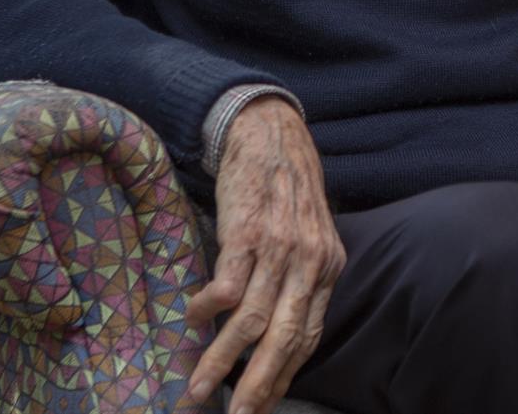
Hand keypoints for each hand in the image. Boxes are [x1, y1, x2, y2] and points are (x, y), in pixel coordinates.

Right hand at [184, 98, 345, 413]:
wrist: (270, 131)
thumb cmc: (285, 186)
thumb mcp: (310, 233)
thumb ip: (302, 276)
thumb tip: (281, 324)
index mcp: (327, 266)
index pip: (309, 335)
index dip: (286, 374)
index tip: (264, 406)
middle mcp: (308, 261)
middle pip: (284, 337)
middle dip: (259, 385)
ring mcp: (277, 247)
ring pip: (250, 320)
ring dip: (221, 360)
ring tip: (197, 389)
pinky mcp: (245, 231)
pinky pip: (225, 284)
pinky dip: (206, 310)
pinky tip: (190, 321)